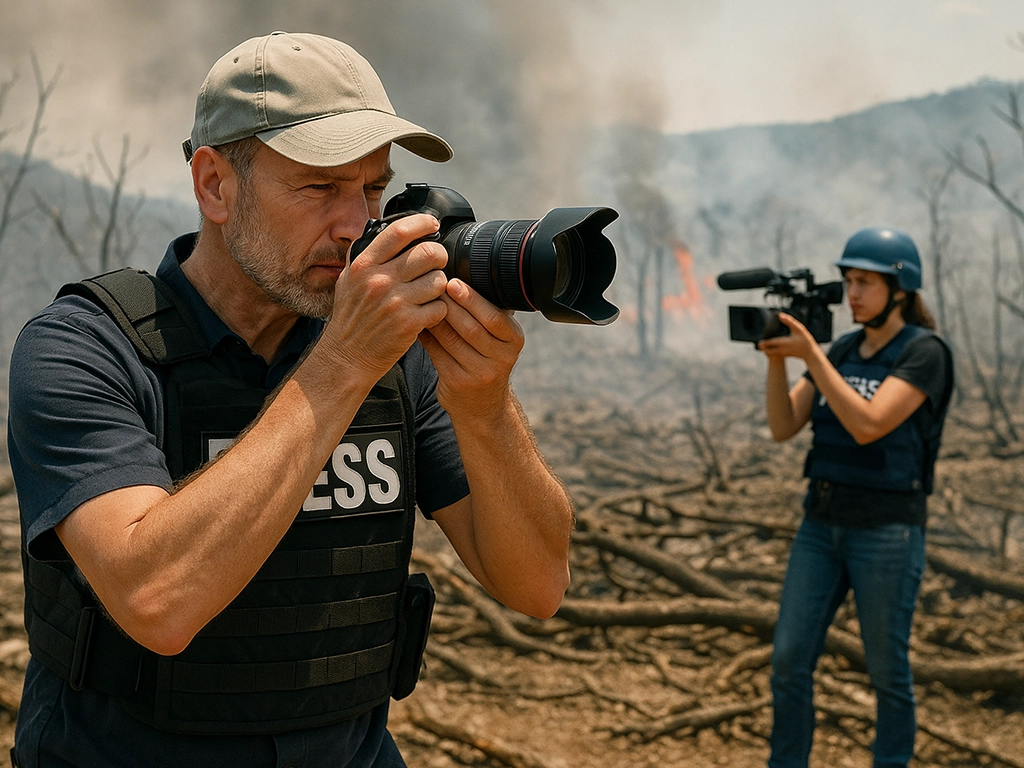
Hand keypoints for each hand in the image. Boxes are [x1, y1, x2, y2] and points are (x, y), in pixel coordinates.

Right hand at [321, 213, 449, 381]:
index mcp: (364, 266)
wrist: (345, 357)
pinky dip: (438, 311)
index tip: (432, 223)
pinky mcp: (409, 324)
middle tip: (436, 263)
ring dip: (440, 286)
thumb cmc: (350, 319)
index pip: (399, 232)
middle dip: (439, 256)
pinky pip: (440, 307)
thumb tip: (386, 234)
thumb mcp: (348, 281)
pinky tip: (426, 314)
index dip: (422, 223)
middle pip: (429, 252)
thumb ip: (367, 258)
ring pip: (439, 280)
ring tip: (428, 293)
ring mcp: (396, 302)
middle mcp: (380, 281)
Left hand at [418, 278, 524, 420]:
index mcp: (514, 341)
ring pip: (452, 339)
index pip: (494, 317)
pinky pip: (437, 352)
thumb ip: (486, 317)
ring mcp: (480, 373)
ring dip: (435, 318)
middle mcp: (501, 358)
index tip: (453, 282)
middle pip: (471, 327)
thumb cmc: (487, 364)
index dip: (472, 299)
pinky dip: (426, 336)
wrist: (484, 408)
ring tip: (422, 301)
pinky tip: (418, 323)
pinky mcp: (458, 382)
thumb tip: (458, 281)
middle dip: (450, 304)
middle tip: (432, 286)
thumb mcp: (499, 341)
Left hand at [757, 312, 816, 360]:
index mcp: (783, 342)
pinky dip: (771, 351)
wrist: (811, 353)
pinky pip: (774, 354)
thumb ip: (789, 321)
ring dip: (766, 349)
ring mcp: (783, 353)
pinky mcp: (785, 355)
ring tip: (761, 345)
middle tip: (758, 343)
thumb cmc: (805, 340)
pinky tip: (770, 347)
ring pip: (770, 353)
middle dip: (762, 347)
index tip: (758, 340)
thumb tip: (780, 315)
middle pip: (767, 350)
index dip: (763, 341)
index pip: (769, 343)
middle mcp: (781, 349)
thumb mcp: (798, 328)